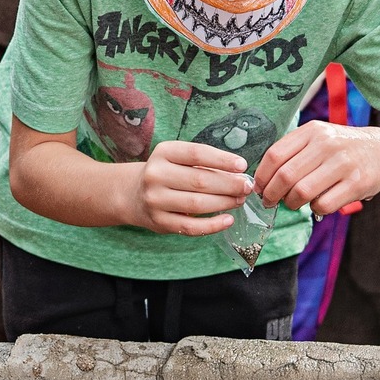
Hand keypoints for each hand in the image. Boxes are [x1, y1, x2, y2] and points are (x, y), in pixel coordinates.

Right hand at [126, 141, 252, 234]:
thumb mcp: (178, 159)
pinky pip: (190, 227)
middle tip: (246, 187)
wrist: (133, 194)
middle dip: (229, 184)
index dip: (222, 160)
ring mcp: (156, 200)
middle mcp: (156, 175)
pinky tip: (228, 220)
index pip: (197, 154)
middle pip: (200, 180)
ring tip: (239, 200)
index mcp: (164, 152)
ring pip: (197, 204)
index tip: (242, 166)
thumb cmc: (166, 173)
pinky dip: (212, 225)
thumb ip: (204, 164)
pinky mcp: (159, 222)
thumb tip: (238, 175)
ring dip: (224, 203)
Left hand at [254, 121, 379, 213]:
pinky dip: (315, 209)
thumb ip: (293, 152)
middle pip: (285, 176)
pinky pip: (323, 204)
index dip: (262, 176)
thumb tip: (262, 179)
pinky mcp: (357, 183)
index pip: (274, 155)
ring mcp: (343, 163)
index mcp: (313, 131)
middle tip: (271, 202)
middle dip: (272, 195)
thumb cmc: (343, 149)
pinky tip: (318, 204)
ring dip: (292, 203)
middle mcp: (327, 144)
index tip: (259, 188)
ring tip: (294, 203)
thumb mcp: (320, 138)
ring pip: (302, 192)